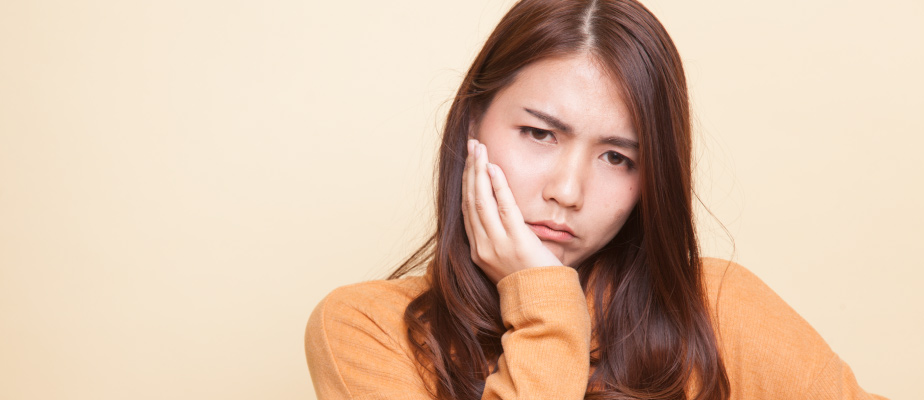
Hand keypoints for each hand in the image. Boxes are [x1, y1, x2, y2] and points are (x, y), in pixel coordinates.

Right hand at [461, 139, 563, 283]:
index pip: (466, 208)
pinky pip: (504, 209)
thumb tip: (500, 212)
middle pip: (470, 200)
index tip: (469, 161)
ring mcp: (497, 244)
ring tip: (479, 149)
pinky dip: (497, 187)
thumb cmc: (529, 280)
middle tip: (472, 145)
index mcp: (477, 249)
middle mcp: (482, 246)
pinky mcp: (516, 241)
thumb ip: (499, 237)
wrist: (543, 301)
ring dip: (479, 172)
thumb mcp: (506, 259)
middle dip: (470, 170)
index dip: (466, 182)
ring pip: (481, 200)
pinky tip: (494, 169)